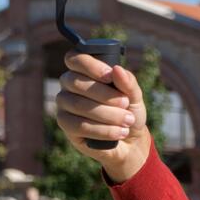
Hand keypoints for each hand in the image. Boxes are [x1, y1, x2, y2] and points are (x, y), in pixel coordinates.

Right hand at [55, 49, 151, 183]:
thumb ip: (128, 82)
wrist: (130, 140)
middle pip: (77, 83)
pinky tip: (119, 133)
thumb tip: (116, 69)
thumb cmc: (129, 111)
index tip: (109, 76)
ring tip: (128, 121)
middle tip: (126, 104)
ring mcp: (64, 105)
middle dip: (105, 95)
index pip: (75, 59)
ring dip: (107, 114)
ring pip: (79, 105)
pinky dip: (103, 130)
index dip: (91, 66)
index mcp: (84, 71)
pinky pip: (79, 126)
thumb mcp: (134, 96)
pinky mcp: (66, 126)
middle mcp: (69, 85)